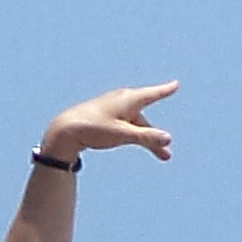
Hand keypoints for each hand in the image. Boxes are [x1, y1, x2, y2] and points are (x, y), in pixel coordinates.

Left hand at [43, 81, 179, 161]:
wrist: (66, 130)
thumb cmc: (95, 128)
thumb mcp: (123, 134)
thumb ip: (147, 137)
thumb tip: (168, 139)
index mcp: (129, 100)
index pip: (153, 95)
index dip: (165, 90)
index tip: (175, 85)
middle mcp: (123, 101)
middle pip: (146, 120)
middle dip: (156, 136)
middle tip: (167, 155)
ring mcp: (114, 109)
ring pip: (137, 125)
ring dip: (148, 140)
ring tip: (161, 156)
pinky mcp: (106, 118)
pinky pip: (128, 126)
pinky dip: (136, 135)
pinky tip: (136, 142)